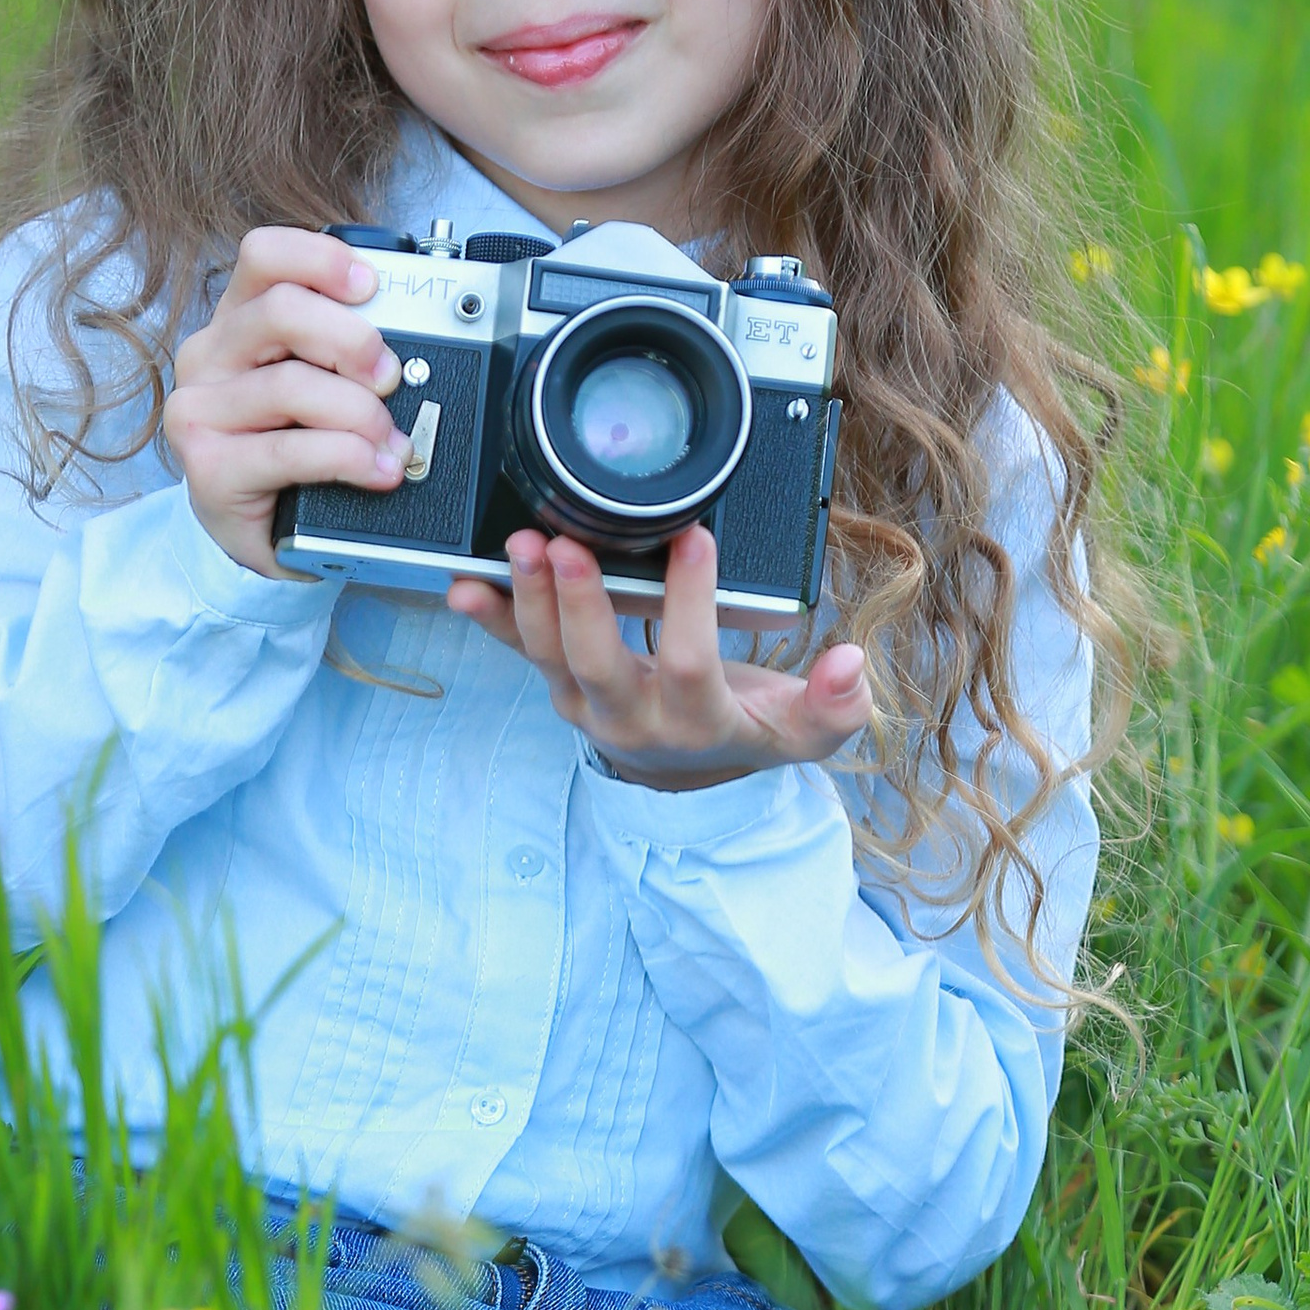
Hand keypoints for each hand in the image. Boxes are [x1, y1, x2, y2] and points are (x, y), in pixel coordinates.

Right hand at [164, 229, 404, 573]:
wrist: (267, 534)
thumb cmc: (295, 450)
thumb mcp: (320, 384)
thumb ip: (345, 351)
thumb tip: (406, 343)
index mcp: (238, 320)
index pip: (264, 255)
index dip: (322, 259)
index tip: (371, 286)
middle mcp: (208, 356)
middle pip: (281, 311)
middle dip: (353, 340)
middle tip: (390, 377)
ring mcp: (200, 411)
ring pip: (290, 384)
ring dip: (359, 413)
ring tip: (390, 441)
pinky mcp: (208, 466)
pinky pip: (290, 450)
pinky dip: (347, 458)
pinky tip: (376, 470)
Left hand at [445, 520, 869, 787]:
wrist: (685, 769)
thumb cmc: (745, 731)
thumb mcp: (803, 732)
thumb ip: (835, 705)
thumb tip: (849, 665)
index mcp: (697, 723)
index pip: (690, 663)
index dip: (690, 604)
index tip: (695, 539)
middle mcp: (632, 716)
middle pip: (597, 663)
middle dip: (579, 603)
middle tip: (567, 544)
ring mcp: (586, 702)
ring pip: (548, 655)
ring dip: (528, 599)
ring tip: (521, 543)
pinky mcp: (558, 685)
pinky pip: (516, 650)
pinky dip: (488, 617)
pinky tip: (460, 583)